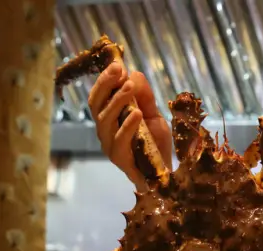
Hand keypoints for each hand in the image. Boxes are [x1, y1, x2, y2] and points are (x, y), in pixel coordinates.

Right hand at [88, 62, 171, 190]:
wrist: (166, 174)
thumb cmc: (156, 146)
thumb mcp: (154, 116)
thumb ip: (145, 97)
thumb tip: (134, 73)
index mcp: (109, 120)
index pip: (99, 97)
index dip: (104, 80)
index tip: (117, 65)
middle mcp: (105, 133)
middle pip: (95, 106)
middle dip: (105, 86)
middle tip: (119, 71)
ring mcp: (111, 148)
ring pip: (105, 122)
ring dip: (117, 102)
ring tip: (129, 88)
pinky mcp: (121, 162)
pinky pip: (119, 142)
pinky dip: (127, 126)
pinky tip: (138, 114)